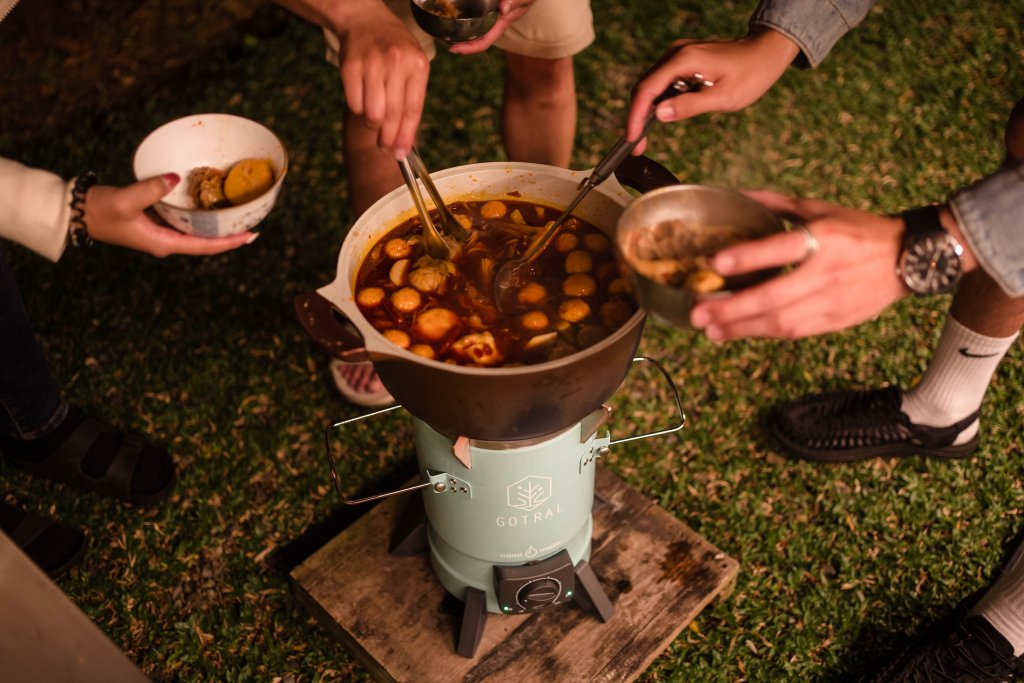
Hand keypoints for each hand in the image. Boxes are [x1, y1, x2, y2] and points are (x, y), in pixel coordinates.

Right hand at [82, 174, 254, 256]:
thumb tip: (176, 178)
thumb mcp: (126, 200)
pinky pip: (183, 220)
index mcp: (164, 243)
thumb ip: (151, 189)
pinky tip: (208, 202)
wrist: (78, 212)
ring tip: (238, 213)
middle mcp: (167, 241)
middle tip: (253, 222)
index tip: (251, 235)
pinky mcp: (155, 221)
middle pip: (205, 240)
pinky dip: (198, 213)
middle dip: (228, 233)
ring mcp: (162, 232)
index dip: (229, 242)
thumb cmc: (100, 211)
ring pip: (196, 230)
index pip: (205, 246)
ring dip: (215, 224)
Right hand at [331, 0, 429, 157]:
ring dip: (372, 124)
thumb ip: (412, 99)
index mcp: (417, 64)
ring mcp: (371, 64)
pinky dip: (358, 109)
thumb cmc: (393, 47)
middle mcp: (396, 63)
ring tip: (374, 118)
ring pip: (372, 114)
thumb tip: (404, 141)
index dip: (406, 136)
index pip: (413, 110)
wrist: (364, 19)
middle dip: (388, 139)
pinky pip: (354, 104)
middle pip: (392, 116)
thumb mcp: (413, 65)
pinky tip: (363, 100)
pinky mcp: (350, 67)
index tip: (402, 153)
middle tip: (386, 147)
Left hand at [448, 0, 536, 54]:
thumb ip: (516, 1)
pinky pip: (475, 18)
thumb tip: (503, 9)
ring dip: (460, 33)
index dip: (469, 49)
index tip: (453, 50)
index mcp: (502, 23)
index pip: (484, 42)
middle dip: (460, 43)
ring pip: (474, 30)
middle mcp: (495, 23)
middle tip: (443, 40)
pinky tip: (454, 15)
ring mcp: (492, 17)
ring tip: (445, 32)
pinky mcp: (489, 10)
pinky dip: (465, 18)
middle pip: (476, 39)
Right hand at [626, 28, 799, 153]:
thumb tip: (660, 114)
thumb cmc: (750, 74)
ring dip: (644, 111)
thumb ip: (690, 105)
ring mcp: (677, 56)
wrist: (764, 53)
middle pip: (644, 88)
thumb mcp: (723, 97)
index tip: (632, 138)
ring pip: (650, 86)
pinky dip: (656, 102)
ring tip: (643, 137)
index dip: (635, 116)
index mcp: (684, 60)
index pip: (647, 90)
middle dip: (636, 117)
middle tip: (638, 145)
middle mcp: (676, 54)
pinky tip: (658, 118)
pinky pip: (661, 82)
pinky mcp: (682, 61)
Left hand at [688, 191, 908, 339]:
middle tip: (698, 312)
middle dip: (733, 308)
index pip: (782, 248)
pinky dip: (763, 334)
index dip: (747, 256)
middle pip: (775, 296)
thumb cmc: (859, 230)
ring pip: (781, 322)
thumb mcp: (821, 208)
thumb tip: (737, 195)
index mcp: (825, 237)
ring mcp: (833, 300)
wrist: (910, 259)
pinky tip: (738, 333)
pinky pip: (794, 332)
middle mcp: (828, 271)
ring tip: (710, 330)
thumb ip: (777, 204)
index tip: (715, 262)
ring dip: (742, 328)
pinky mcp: (836, 321)